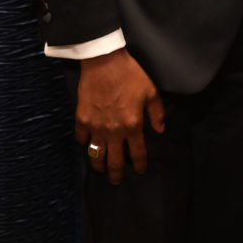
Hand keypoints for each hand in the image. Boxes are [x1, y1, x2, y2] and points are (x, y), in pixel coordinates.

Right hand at [75, 48, 164, 184]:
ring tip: (101, 169)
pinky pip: (82, 139)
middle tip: (116, 180)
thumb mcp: (150, 91)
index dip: (140, 165)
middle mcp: (114, 131)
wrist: (104, 61)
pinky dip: (85, 144)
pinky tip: (88, 144)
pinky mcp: (82, 119)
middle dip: (116, 175)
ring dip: (99, 166)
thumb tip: (160, 129)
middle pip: (114, 162)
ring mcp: (96, 127)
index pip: (138, 154)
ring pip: (96, 156)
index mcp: (133, 125)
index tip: (140, 170)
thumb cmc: (129, 74)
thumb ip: (157, 112)